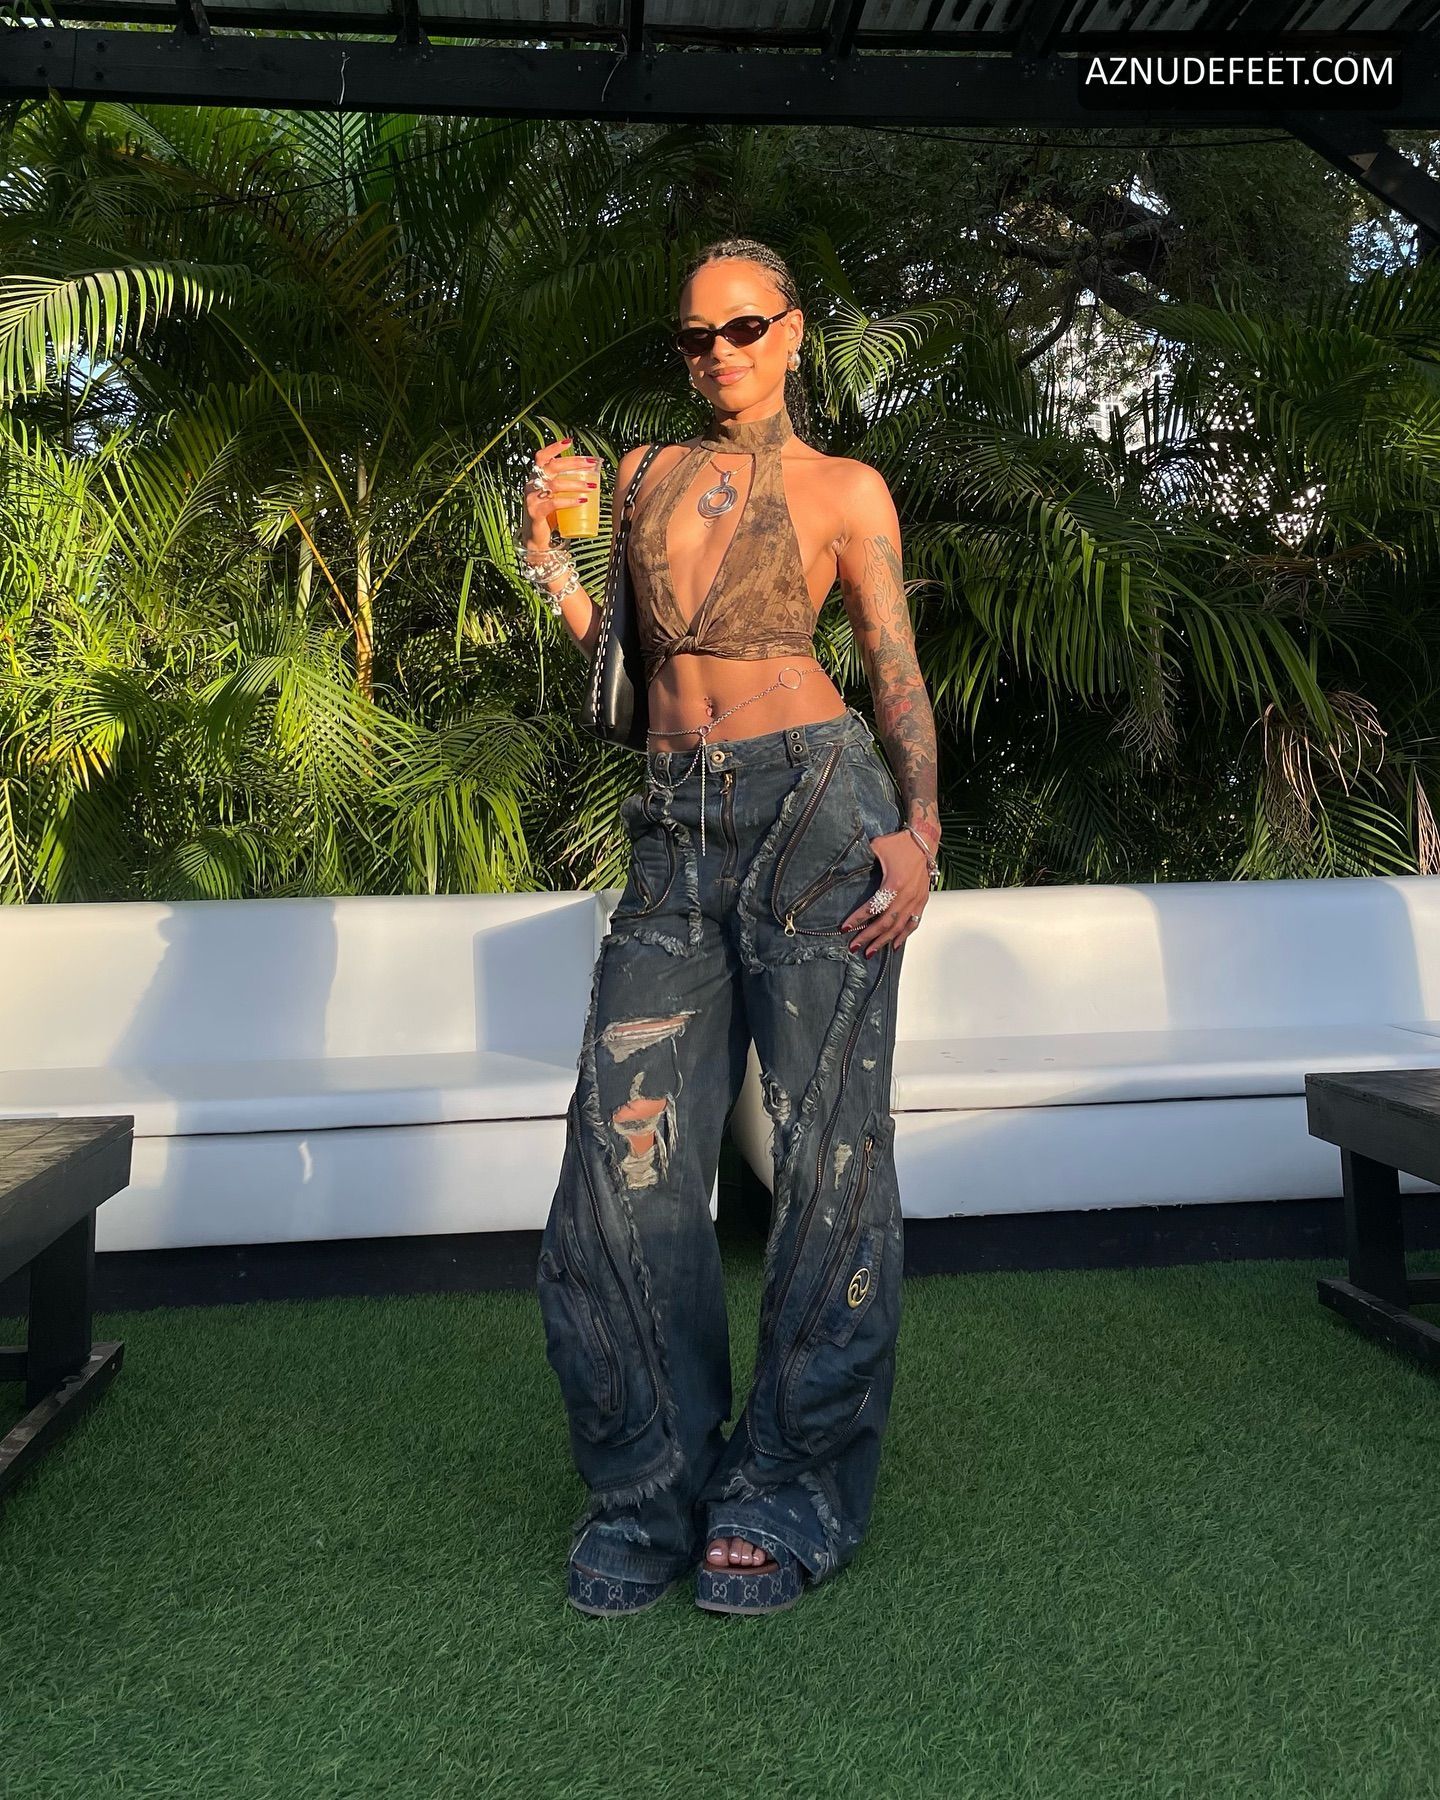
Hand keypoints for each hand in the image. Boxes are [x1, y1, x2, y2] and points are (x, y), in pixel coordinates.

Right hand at [520, 437, 598, 557]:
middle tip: (591, 464)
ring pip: (555, 484)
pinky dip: (569, 501)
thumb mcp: (557, 496)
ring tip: (592, 487)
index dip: (554, 447)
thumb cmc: (550, 515)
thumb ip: (566, 485)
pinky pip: (553, 503)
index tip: (570, 441)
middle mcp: (532, 484)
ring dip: (576, 484)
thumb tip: (593, 476)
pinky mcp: (535, 512)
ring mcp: (532, 498)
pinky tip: (581, 502)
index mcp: (536, 477)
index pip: (542, 456)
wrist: (538, 539)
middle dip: (573, 463)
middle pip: (552, 466)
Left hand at [843, 830, 931, 956]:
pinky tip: (894, 946)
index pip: (873, 907)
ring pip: (899, 927)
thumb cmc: (900, 844)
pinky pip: (913, 923)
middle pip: (885, 923)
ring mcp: (916, 900)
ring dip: (884, 941)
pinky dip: (904, 936)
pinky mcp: (922, 901)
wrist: (924, 842)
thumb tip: (844, 867)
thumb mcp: (877, 848)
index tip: (845, 927)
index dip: (858, 919)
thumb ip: (862, 859)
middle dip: (868, 936)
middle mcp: (906, 896)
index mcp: (894, 883)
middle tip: (854, 946)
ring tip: (870, 952)